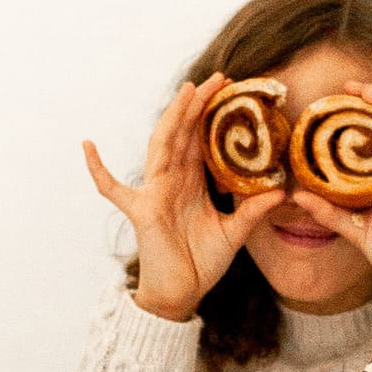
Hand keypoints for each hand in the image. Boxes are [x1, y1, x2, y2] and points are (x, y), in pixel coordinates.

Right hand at [84, 76, 282, 321]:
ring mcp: (154, 192)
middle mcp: (172, 181)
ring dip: (172, 117)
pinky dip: (98, 168)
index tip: (231, 88)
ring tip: (187, 91)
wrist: (181, 294)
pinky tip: (88, 145)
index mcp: (192, 182)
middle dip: (198, 105)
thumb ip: (253, 211)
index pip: (202, 139)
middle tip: (218, 78)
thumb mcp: (234, 233)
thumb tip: (282, 192)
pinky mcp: (140, 210)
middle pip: (183, 134)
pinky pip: (112, 188)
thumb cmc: (202, 264)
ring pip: (161, 146)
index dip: (213, 114)